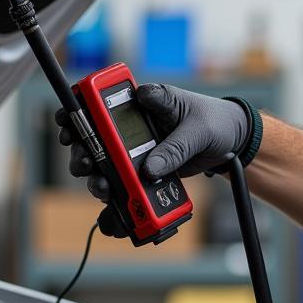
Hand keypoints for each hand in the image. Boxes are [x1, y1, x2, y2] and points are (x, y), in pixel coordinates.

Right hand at [56, 83, 251, 198]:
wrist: (233, 142)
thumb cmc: (215, 121)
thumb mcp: (198, 128)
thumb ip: (174, 146)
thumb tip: (149, 168)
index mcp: (143, 104)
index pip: (100, 101)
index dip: (77, 109)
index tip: (69, 122)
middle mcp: (132, 125)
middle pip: (93, 136)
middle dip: (82, 151)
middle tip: (84, 163)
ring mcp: (136, 149)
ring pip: (104, 162)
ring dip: (96, 175)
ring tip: (101, 187)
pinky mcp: (145, 169)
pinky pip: (125, 181)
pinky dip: (116, 192)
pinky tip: (113, 201)